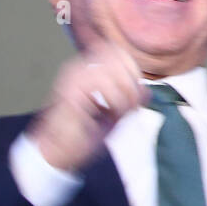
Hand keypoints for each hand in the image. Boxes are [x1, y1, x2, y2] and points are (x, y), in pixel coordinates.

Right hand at [27, 41, 147, 172]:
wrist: (60, 153)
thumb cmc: (85, 132)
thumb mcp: (116, 112)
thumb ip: (131, 97)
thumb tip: (145, 89)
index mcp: (87, 68)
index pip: (117, 52)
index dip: (132, 70)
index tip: (134, 95)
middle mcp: (79, 68)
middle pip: (117, 57)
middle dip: (131, 82)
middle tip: (130, 105)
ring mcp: (72, 77)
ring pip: (113, 70)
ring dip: (124, 93)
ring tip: (119, 112)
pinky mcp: (69, 91)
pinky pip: (103, 85)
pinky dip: (115, 100)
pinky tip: (111, 114)